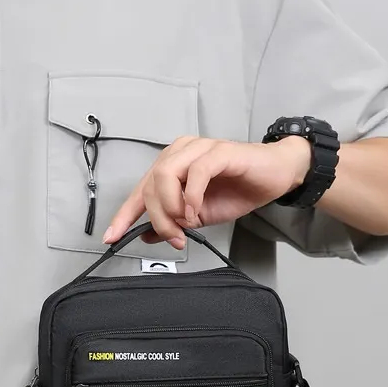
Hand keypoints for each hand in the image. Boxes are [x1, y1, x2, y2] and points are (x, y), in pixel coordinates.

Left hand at [104, 135, 311, 247]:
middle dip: (157, 217)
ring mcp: (199, 149)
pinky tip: (196, 212)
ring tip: (186, 224)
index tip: (111, 237)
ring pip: (166, 175)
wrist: (276, 176)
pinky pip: (196, 172)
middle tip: (174, 237)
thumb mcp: (199, 215)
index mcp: (171, 165)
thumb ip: (173, 222)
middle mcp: (180, 152)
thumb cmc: (238, 189)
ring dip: (171, 207)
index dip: (124, 215)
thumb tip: (146, 236)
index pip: (140, 190)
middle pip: (150, 184)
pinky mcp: (219, 152)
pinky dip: (191, 197)